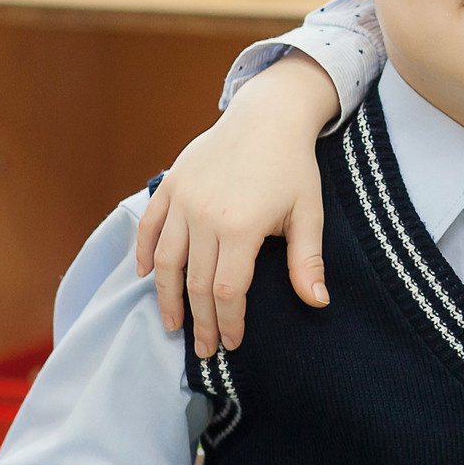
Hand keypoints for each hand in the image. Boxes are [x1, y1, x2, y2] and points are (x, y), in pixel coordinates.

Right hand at [136, 53, 341, 354]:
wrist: (268, 115)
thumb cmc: (293, 166)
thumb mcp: (308, 212)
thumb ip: (307, 260)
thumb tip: (318, 303)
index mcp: (241, 227)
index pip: (227, 290)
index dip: (228, 321)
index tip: (232, 343)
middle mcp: (204, 216)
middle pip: (195, 283)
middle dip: (200, 321)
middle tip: (204, 349)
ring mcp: (183, 199)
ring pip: (166, 261)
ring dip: (167, 297)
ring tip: (173, 324)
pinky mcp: (171, 184)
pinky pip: (149, 226)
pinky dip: (145, 253)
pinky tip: (147, 276)